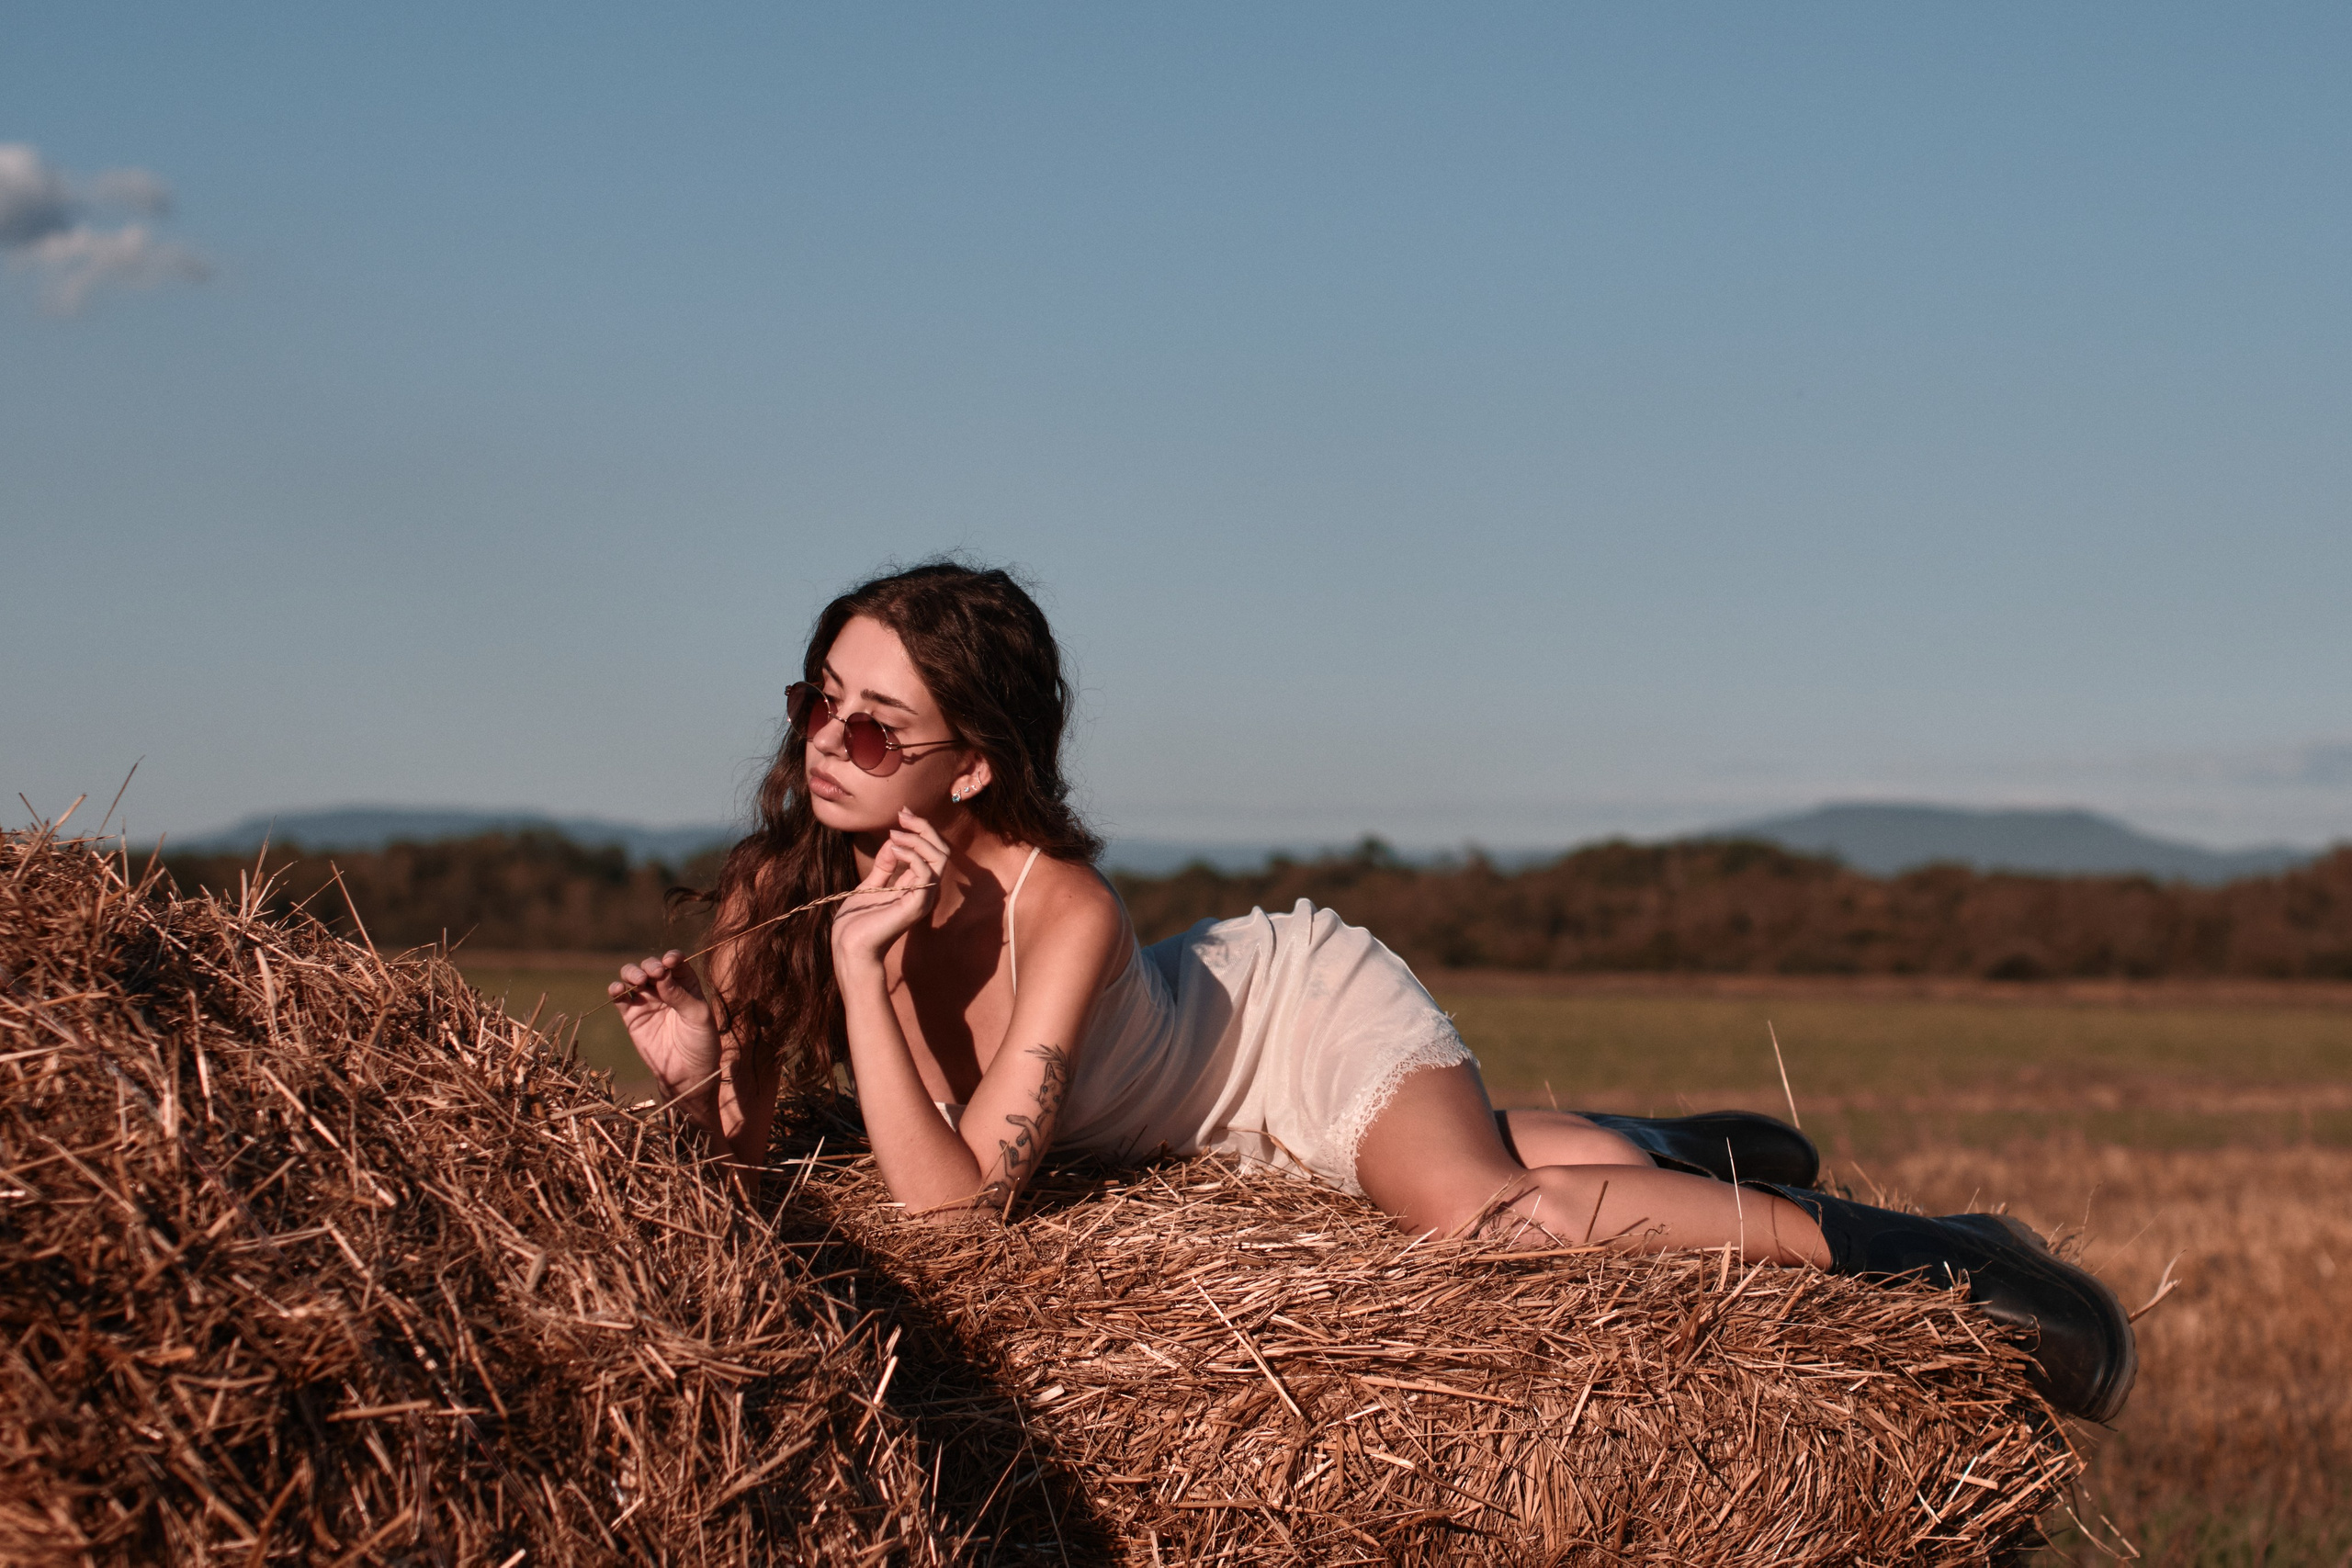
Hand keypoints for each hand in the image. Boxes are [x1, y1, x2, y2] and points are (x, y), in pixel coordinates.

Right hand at [609, 950, 720, 1111]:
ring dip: (632, 972)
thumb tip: (662, 974)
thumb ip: (681, 995)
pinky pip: (620, 998)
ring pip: (633, 976)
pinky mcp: (631, 1016)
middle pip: (652, 966)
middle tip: (655, 974)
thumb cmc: (700, 1043)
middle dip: (651, 965)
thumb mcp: (698, 1017)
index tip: (669, 961)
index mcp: (686, 985)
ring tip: (639, 981)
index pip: (677, 963)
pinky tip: (618, 990)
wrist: (687, 1074)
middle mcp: (665, 989)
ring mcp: (647, 1001)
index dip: (671, 957)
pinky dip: (616, 989)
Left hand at [830, 809, 950, 971]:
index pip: (931, 851)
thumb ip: (885, 866)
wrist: (849, 948)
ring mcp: (923, 898)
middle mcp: (925, 892)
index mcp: (916, 887)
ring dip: (918, 839)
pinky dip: (913, 855)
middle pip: (941, 851)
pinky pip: (926, 872)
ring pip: (939, 858)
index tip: (902, 813)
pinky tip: (894, 849)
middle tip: (903, 816)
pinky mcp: (916, 905)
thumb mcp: (870, 885)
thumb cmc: (857, 923)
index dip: (920, 829)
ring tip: (895, 834)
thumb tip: (893, 843)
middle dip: (924, 828)